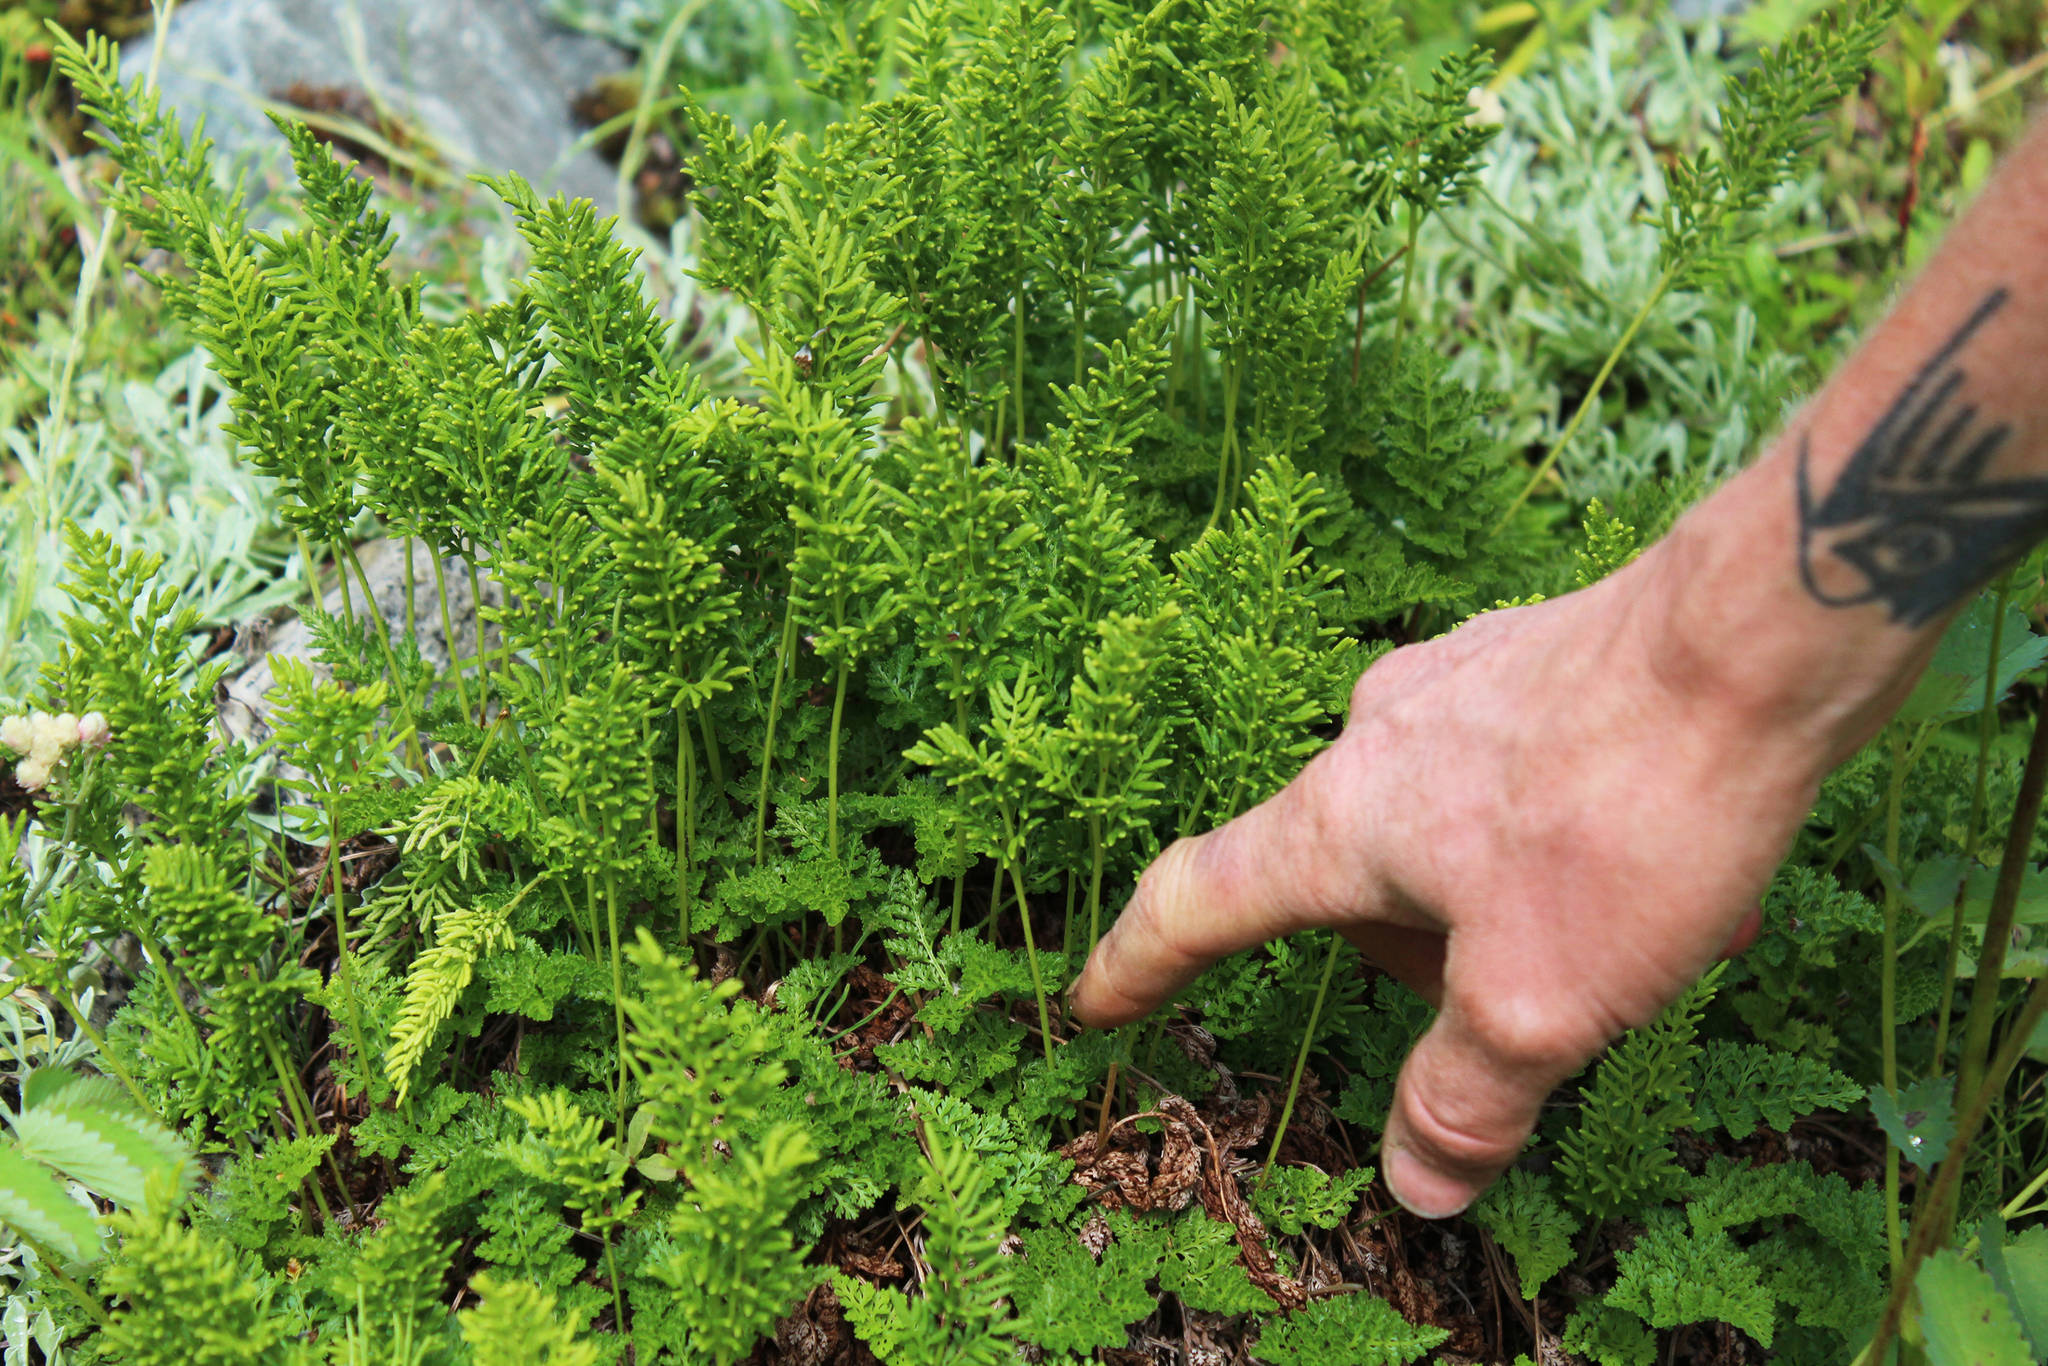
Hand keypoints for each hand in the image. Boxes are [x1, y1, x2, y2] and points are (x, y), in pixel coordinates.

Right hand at [1069, 546, 1826, 1217]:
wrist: (1764, 635)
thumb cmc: (1628, 812)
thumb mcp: (1538, 1005)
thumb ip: (1462, 1099)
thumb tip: (1414, 1183)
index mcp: (1337, 823)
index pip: (1197, 903)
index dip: (1139, 967)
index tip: (1096, 1004)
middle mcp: (1374, 739)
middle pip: (1351, 886)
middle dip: (1428, 965)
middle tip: (1545, 1014)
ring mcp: (1456, 687)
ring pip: (1445, 834)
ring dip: (1514, 905)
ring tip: (1644, 936)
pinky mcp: (1537, 662)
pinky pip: (1518, 780)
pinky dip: (1565, 845)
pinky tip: (1667, 866)